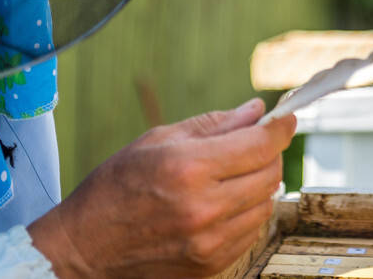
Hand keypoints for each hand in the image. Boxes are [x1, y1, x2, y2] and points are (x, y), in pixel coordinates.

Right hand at [28, 99, 295, 278]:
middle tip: (255, 143)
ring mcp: (210, 241)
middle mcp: (204, 208)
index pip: (260, 144)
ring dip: (260, 184)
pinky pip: (252, 231)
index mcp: (189, 168)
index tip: (287, 118)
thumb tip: (255, 110)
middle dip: (270, 153)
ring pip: (266, 204)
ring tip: (233, 175)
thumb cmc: (115, 188)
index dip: (280, 127)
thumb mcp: (158, 140)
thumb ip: (214, 124)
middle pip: (270, 173)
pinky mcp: (211, 264)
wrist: (85, 248)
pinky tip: (224, 202)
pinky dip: (248, 212)